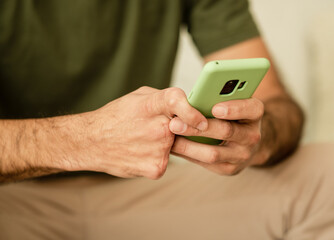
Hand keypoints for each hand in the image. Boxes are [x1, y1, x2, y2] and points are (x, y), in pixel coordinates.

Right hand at [70, 87, 206, 178]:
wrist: (91, 142)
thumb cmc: (116, 117)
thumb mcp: (139, 97)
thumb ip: (165, 99)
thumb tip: (190, 104)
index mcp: (151, 105)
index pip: (177, 101)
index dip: (192, 111)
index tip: (202, 121)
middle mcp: (157, 127)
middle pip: (184, 128)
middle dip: (180, 129)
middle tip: (161, 130)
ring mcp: (157, 150)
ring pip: (175, 146)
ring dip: (166, 143)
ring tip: (143, 139)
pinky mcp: (156, 168)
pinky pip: (167, 160)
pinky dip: (157, 157)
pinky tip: (141, 152)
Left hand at [170, 98, 266, 174]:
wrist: (243, 142)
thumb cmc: (229, 114)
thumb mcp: (230, 101)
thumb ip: (216, 97)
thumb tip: (190, 100)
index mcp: (255, 113)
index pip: (251, 108)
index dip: (234, 108)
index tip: (215, 108)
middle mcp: (253, 135)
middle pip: (226, 131)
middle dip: (198, 128)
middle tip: (175, 123)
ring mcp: (243, 155)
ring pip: (214, 153)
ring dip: (188, 146)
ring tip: (170, 138)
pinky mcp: (230, 169)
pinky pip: (207, 163)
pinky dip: (188, 155)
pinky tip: (174, 147)